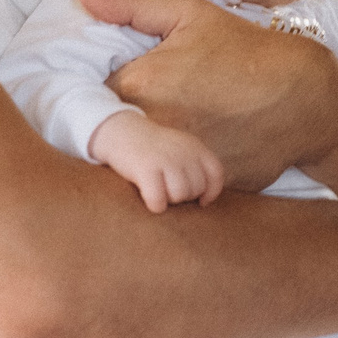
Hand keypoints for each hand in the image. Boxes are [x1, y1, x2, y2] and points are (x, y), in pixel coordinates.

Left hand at [83, 0, 337, 189]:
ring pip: (137, 164)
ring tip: (169, 137)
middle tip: (144, 114)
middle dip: (118, 126)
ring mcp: (175, 161)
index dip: (98, 94)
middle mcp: (152, 126)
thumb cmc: (247, 50)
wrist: (307, 97)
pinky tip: (191, 155)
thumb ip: (132, 6)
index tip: (115, 90)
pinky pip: (171, 183)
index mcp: (139, 83)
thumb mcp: (192, 14)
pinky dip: (174, 173)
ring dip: (144, 154)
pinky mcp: (198, 187)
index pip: (88, 96)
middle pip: (109, 135)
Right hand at [89, 112, 224, 213]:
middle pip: (196, 189)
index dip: (211, 192)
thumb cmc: (153, 149)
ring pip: (179, 195)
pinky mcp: (146, 168)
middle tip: (167, 188)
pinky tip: (149, 199)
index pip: (216, 174)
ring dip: (169, 200)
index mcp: (195, 146)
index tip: (201, 201)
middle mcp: (183, 151)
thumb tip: (206, 200)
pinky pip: (158, 200)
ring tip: (159, 190)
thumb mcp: (180, 148)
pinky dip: (155, 205)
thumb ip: (196, 166)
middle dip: (183, 196)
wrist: (121, 132)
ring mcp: (165, 159)